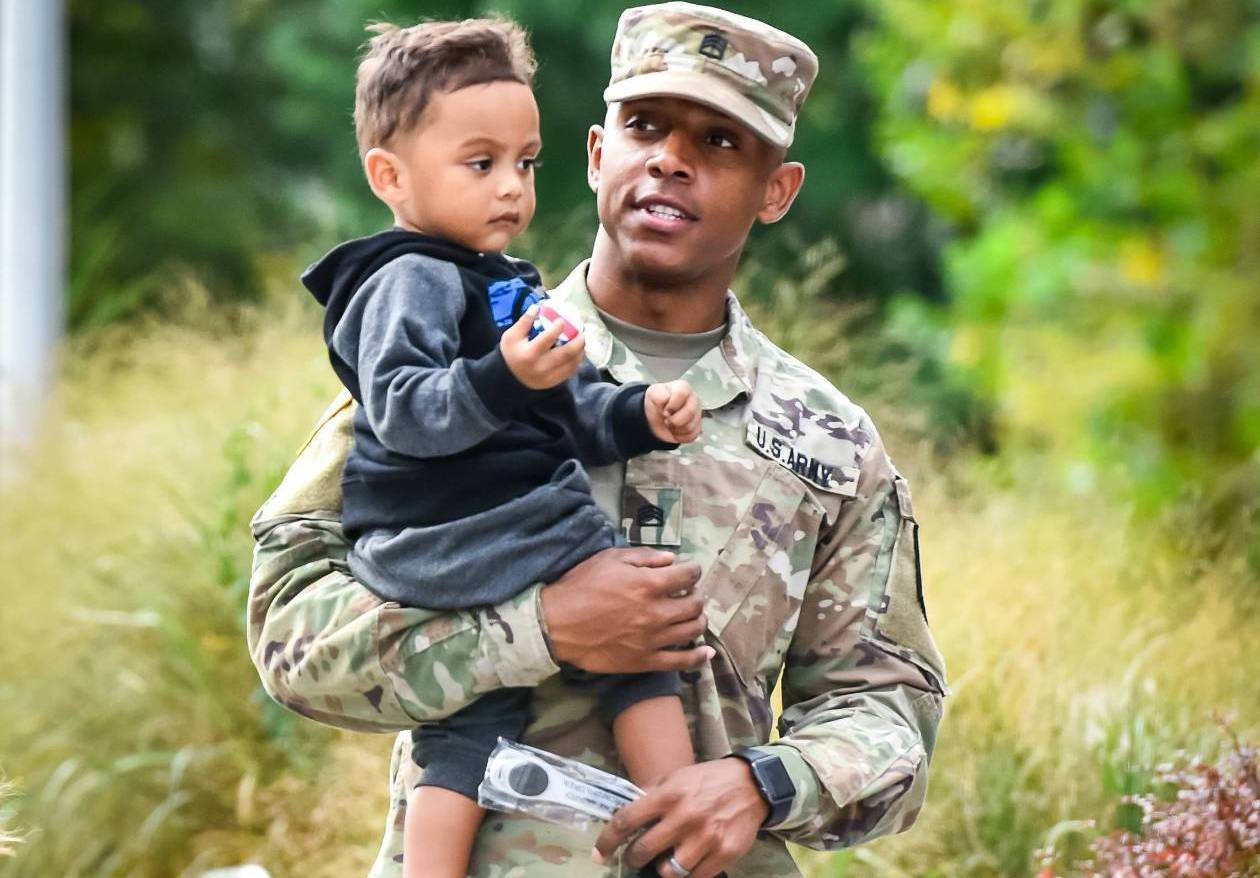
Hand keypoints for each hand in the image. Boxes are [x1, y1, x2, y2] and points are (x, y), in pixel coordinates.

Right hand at [500, 305, 586, 389]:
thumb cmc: (510, 353)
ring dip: (580, 352)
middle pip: (566, 353)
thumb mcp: (511, 336)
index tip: (562, 320)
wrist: (507, 378)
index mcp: (530, 354)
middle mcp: (541, 367)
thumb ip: (524, 321)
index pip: (548, 338)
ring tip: (582, 342)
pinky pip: (569, 372)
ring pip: (571, 364)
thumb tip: (537, 307)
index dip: (558, 328)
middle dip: (578, 341)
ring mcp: (548, 377)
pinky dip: (576, 362)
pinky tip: (578, 354)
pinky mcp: (552, 383)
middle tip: (581, 332)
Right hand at [539, 546, 711, 673]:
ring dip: (698, 620)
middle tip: (688, 593)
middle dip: (696, 594)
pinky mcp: (646, 661)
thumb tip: (672, 559)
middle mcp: (658, 612)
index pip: (688, 575)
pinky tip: (706, 653)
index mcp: (650, 584)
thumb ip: (644, 556)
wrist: (556, 625)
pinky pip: (680, 661)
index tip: (690, 571)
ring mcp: (654, 639)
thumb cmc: (581, 586)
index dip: (693, 570)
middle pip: (695, 603)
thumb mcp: (610, 559)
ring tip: (693, 616)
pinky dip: (697, 657)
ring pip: (692, 630)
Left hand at [592, 759, 769, 877]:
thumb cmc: (708, 780)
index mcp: (669, 795)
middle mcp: (685, 817)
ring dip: (662, 869)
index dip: (608, 840)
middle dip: (633, 859)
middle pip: (644, 851)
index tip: (600, 853)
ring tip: (664, 861)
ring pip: (669, 872)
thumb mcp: (677, 777)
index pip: (627, 820)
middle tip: (635, 858)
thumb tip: (624, 813)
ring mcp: (706, 838)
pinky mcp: (724, 854)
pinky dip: (687, 874)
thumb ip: (652, 795)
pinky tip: (687, 864)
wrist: (751, 785)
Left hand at [645, 380, 701, 443]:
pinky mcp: (697, 427)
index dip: (672, 405)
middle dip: (674, 419)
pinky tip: (675, 430)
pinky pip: (691, 436)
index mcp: (683, 388)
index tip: (664, 410)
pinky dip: (679, 436)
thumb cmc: (656, 405)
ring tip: (670, 424)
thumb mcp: (652, 394)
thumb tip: (666, 399)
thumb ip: (658, 394)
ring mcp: (697, 414)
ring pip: (690, 426)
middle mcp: (693, 399)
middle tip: (666, 419)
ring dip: (675, 429)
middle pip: (690, 412)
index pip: (682, 394)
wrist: (654, 420)